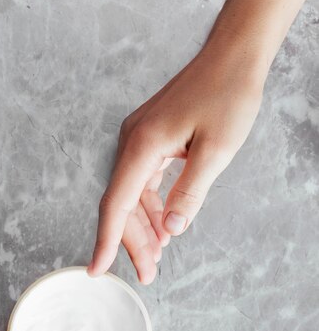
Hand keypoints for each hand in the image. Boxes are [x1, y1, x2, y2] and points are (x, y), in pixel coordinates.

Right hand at [88, 41, 264, 283]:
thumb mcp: (215, 151)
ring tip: (157, 257)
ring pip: (133, 195)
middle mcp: (133, 143)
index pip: (117, 204)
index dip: (106, 240)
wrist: (233, 56)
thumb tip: (170, 231)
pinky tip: (162, 226)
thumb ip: (189, 194)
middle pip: (123, 204)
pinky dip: (151, 206)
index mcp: (143, 146)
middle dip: (133, 242)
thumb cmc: (228, 95)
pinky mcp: (151, 139)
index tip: (97, 269)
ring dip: (143, 227)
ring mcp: (140, 140)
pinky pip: (144, 181)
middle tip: (149, 274)